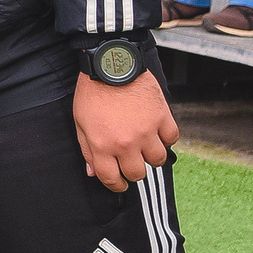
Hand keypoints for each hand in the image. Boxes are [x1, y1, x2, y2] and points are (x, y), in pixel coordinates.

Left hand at [74, 71, 178, 191]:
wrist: (111, 66)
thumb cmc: (92, 93)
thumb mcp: (80, 123)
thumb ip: (88, 150)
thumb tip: (93, 173)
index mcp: (103, 145)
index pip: (111, 179)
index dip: (115, 185)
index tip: (118, 183)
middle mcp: (126, 143)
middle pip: (138, 174)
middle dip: (133, 172)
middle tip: (131, 162)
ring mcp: (147, 131)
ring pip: (158, 160)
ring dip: (151, 156)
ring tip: (144, 146)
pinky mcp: (162, 117)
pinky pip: (171, 139)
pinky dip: (166, 138)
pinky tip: (156, 132)